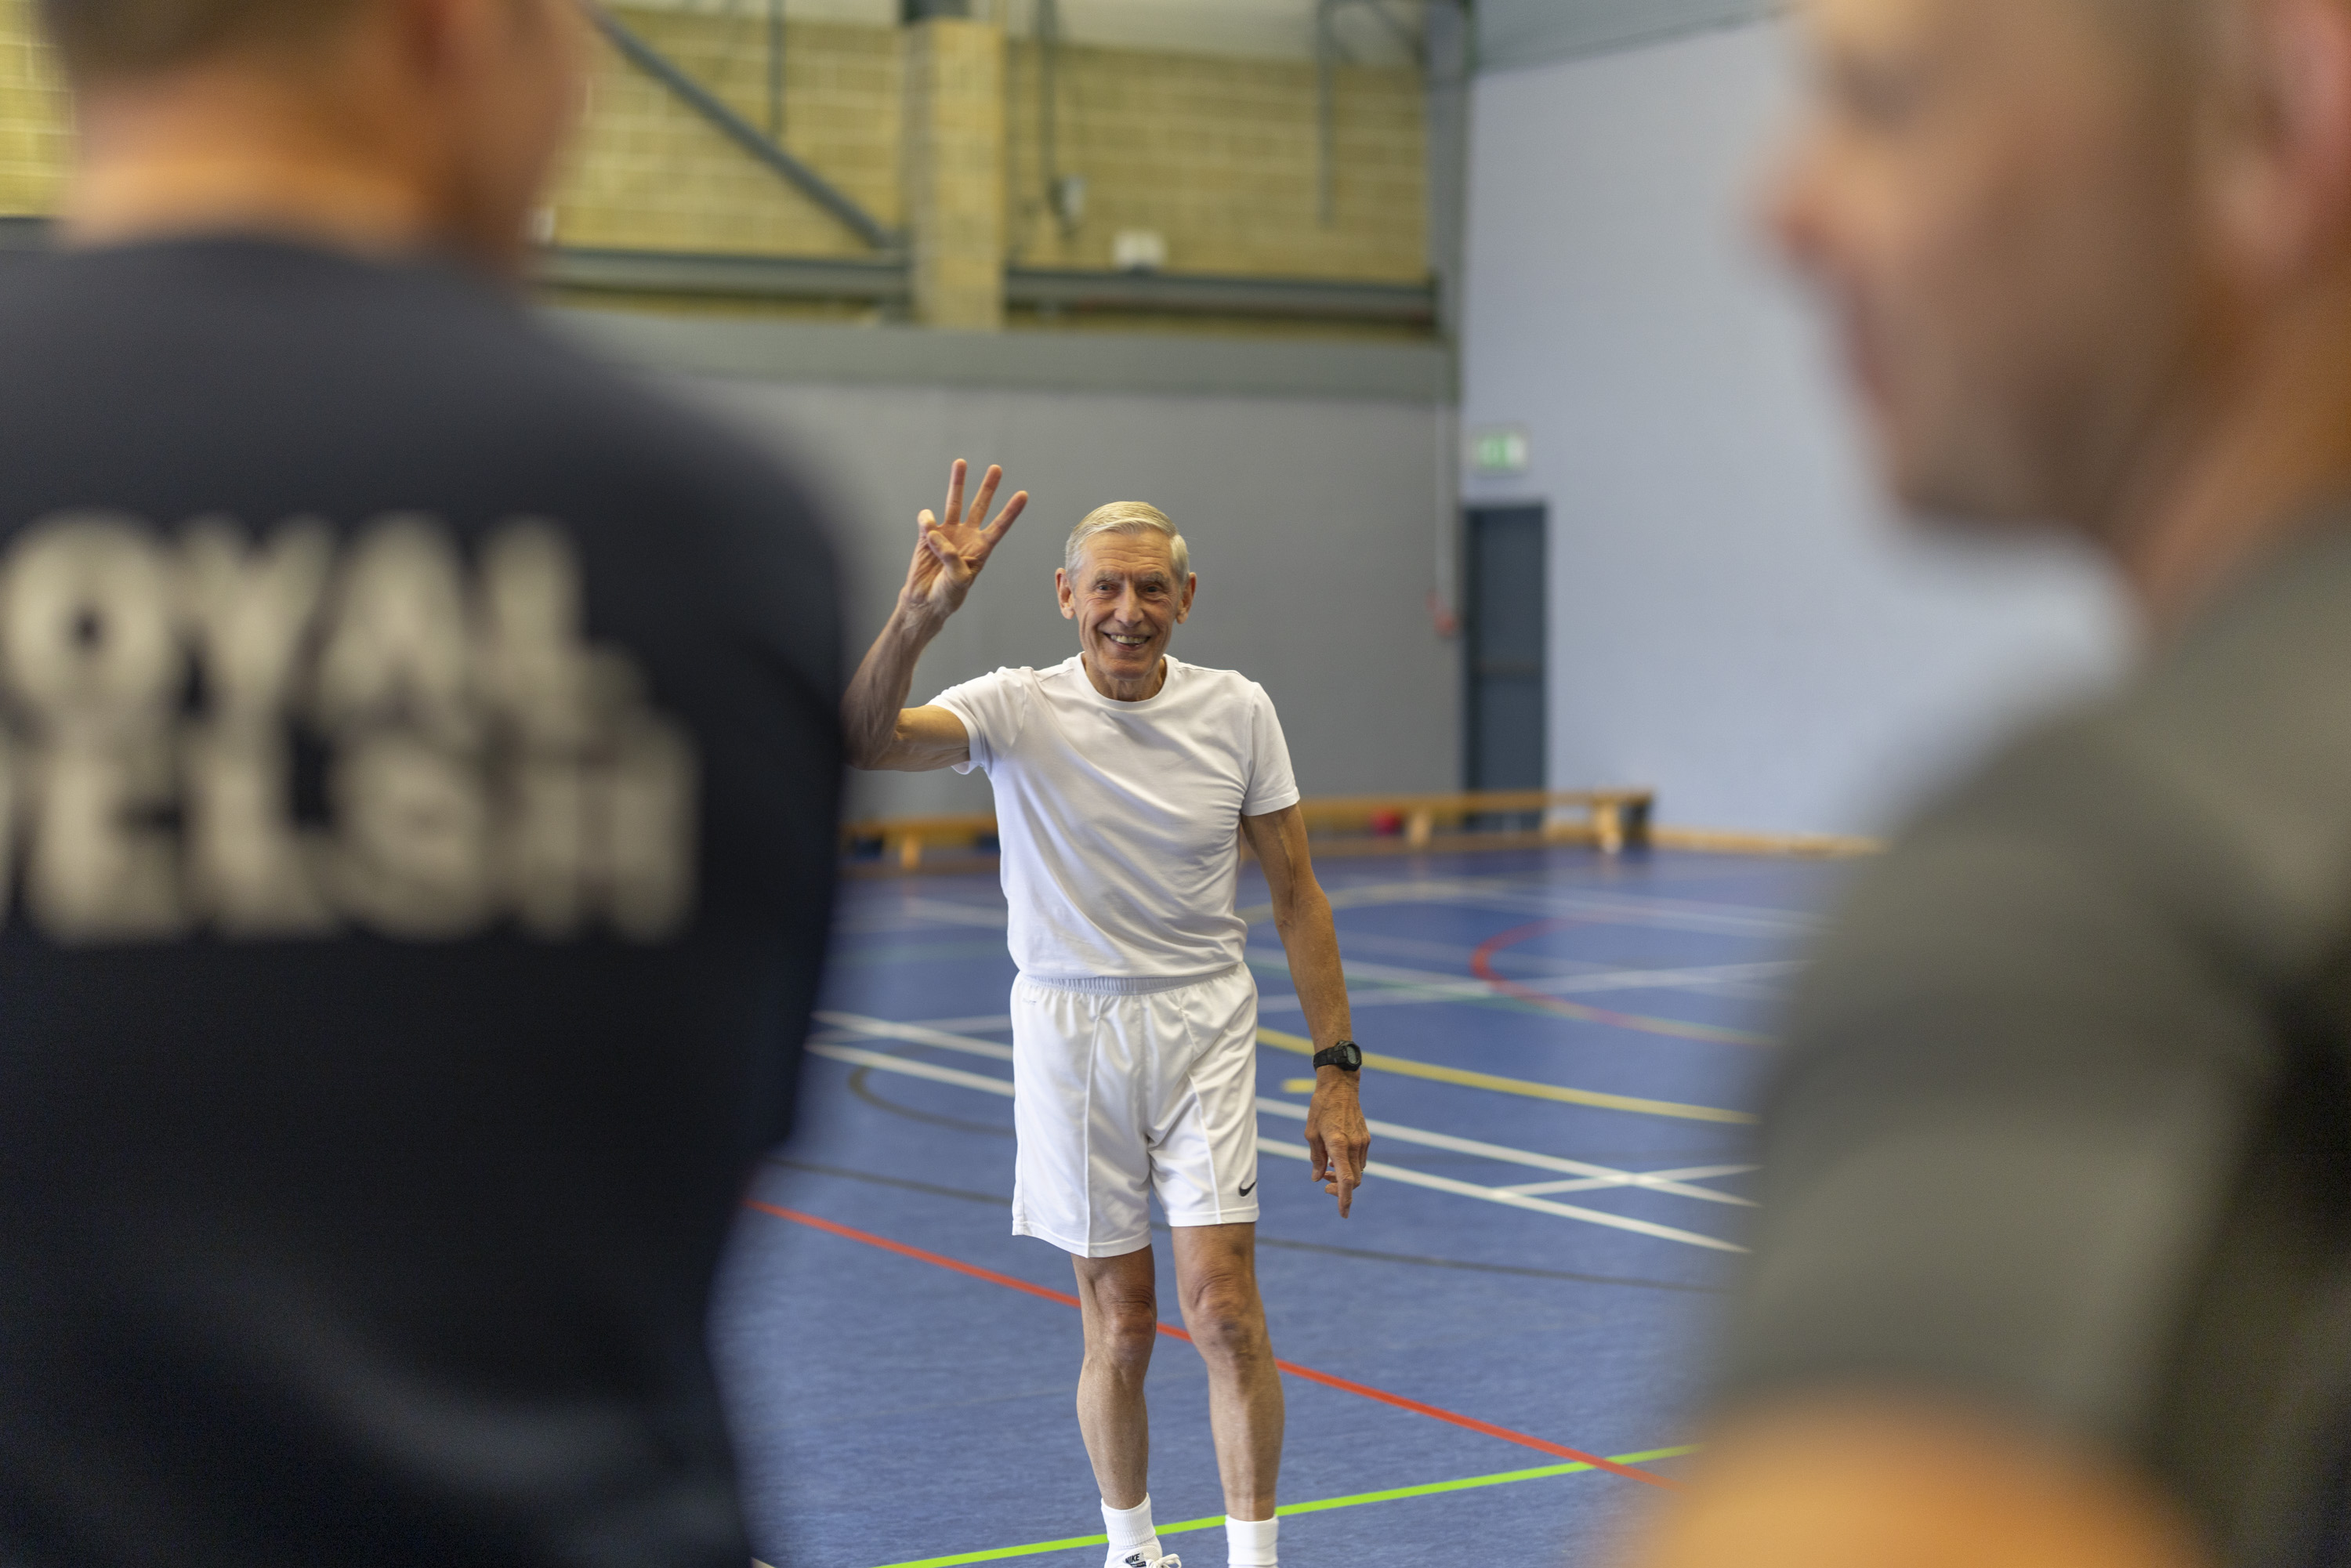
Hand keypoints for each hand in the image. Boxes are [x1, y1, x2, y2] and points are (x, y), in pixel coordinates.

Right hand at [901, 459, 1026, 626]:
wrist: (925, 601)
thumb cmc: (948, 594)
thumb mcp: (958, 580)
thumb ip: (951, 556)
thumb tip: (935, 531)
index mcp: (981, 549)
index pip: (999, 526)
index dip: (1011, 511)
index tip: (1023, 495)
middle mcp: (966, 536)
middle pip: (979, 506)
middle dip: (988, 488)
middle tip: (997, 468)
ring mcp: (947, 533)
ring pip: (954, 503)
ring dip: (958, 483)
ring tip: (961, 462)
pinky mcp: (926, 535)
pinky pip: (927, 521)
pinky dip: (926, 522)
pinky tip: (926, 532)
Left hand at [1304, 1069, 1368, 1217]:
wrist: (1340, 1086)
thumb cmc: (1321, 1107)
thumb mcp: (1311, 1134)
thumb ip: (1316, 1158)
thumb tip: (1318, 1178)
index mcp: (1339, 1145)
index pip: (1346, 1180)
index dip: (1344, 1199)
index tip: (1343, 1213)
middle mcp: (1355, 1146)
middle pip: (1354, 1180)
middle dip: (1342, 1190)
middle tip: (1325, 1186)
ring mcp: (1363, 1142)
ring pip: (1358, 1171)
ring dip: (1345, 1176)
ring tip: (1328, 1171)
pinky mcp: (1366, 1137)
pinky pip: (1360, 1159)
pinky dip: (1350, 1165)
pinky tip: (1337, 1158)